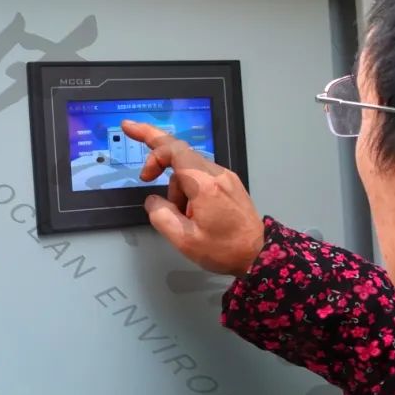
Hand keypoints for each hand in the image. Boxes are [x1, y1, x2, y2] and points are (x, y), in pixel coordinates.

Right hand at [121, 120, 263, 274]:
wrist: (260, 255)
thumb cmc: (223, 249)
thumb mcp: (184, 240)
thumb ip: (162, 216)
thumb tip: (154, 200)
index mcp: (204, 184)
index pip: (174, 150)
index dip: (152, 147)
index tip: (139, 160)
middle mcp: (217, 174)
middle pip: (180, 153)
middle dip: (157, 150)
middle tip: (134, 139)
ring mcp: (226, 178)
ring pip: (190, 170)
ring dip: (178, 188)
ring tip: (184, 218)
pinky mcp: (231, 185)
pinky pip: (202, 177)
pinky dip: (190, 188)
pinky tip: (192, 213)